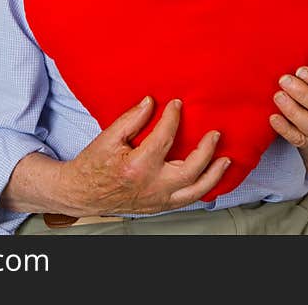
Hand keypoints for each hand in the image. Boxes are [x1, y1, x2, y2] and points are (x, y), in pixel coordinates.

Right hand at [59, 96, 230, 215]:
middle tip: (215, 134)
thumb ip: (131, 119)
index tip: (178, 104)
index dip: (173, 117)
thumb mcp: (108, 137)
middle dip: (207, 150)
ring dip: (214, 175)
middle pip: (190, 170)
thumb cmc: (93, 165)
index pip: (165, 138)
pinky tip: (210, 178)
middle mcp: (152, 186)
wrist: (82, 193)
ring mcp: (158, 200)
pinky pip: (188, 200)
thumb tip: (150, 102)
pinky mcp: (159, 206)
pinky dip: (202, 189)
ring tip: (225, 160)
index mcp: (137, 167)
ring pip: (195, 192)